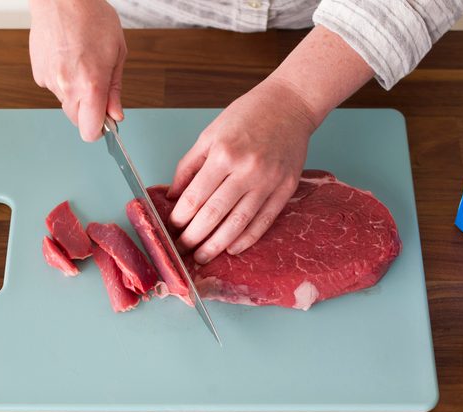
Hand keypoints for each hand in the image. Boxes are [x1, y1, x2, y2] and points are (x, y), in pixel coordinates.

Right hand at [29, 0, 126, 140]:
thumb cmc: (91, 18)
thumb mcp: (117, 54)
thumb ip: (115, 90)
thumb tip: (116, 115)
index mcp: (90, 85)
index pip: (89, 130)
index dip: (99, 130)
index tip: (105, 123)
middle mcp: (67, 87)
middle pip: (77, 120)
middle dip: (88, 111)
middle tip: (97, 88)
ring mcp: (50, 81)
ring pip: (66, 103)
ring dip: (75, 94)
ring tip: (82, 65)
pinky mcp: (38, 74)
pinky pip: (54, 88)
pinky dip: (63, 81)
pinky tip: (69, 60)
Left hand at [167, 78, 317, 263]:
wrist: (290, 104)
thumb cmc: (248, 115)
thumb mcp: (210, 134)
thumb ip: (189, 166)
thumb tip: (172, 196)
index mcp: (224, 154)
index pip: (196, 196)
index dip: (180, 217)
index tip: (172, 228)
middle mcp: (246, 170)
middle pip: (214, 214)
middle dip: (194, 237)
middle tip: (181, 249)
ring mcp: (269, 181)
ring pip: (238, 223)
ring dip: (217, 245)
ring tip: (202, 256)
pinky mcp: (286, 189)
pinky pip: (264, 221)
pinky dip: (247, 239)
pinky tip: (232, 248)